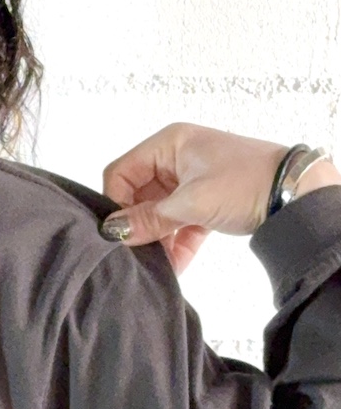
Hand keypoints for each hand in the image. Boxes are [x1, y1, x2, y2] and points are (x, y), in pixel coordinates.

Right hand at [100, 122, 340, 276]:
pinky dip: (176, 243)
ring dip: (157, 239)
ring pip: (157, 213)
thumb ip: (149, 218)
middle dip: (138, 226)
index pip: (121, 172)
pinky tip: (176, 265)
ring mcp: (190, 181)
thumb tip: (112, 233)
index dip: (117, 202)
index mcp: (169, 143)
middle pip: (137, 195)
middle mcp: (175, 158)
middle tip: (138, 252)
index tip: (122, 232)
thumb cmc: (245, 183)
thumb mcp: (192, 202)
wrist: (295, 194)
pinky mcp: (203, 202)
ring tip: (159, 263)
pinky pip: (178, 223)